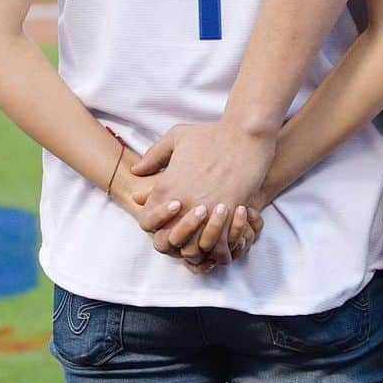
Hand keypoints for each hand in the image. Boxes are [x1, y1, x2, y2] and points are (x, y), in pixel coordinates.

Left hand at [132, 121, 274, 263]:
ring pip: (194, 250)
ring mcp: (205, 211)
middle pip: (167, 244)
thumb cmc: (212, 133)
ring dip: (201, 246)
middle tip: (191, 231)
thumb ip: (154, 156)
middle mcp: (182, 204)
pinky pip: (221, 245)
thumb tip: (136, 170)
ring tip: (210, 234)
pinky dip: (223, 245)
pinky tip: (227, 232)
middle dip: (176, 242)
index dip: (156, 225)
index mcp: (165, 187)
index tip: (174, 212)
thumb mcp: (177, 137)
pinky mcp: (228, 214)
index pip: (146, 224)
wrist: (245, 133)